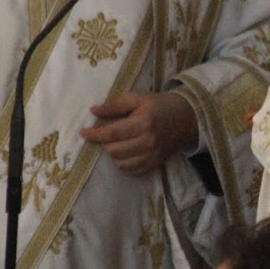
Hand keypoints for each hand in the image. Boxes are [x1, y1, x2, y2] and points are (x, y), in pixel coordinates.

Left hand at [81, 91, 198, 175]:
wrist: (186, 118)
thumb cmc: (159, 105)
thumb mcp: (138, 98)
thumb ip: (115, 105)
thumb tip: (93, 110)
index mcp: (143, 122)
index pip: (112, 133)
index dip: (95, 134)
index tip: (83, 132)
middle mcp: (148, 141)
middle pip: (113, 149)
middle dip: (105, 142)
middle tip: (108, 134)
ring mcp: (152, 155)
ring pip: (119, 162)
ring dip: (113, 153)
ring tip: (117, 142)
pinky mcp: (154, 164)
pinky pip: (130, 170)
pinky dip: (123, 163)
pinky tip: (125, 152)